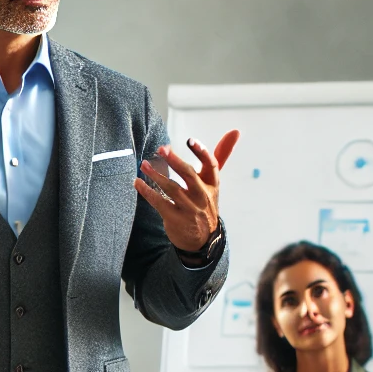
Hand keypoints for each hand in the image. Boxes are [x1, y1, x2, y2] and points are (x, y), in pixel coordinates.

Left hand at [133, 131, 237, 251]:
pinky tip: (138, 183)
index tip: (190, 141)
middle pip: (189, 175)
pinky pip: (159, 202)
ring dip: (156, 175)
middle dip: (175, 161)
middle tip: (162, 149)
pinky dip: (147, 191)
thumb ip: (220, 156)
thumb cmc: (205, 204)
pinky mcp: (175, 218)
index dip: (202, 152)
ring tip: (144, 164)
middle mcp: (202, 196)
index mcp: (212, 185)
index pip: (211, 165)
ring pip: (171, 188)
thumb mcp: (213, 182)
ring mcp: (189, 208)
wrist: (203, 240)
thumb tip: (234, 132)